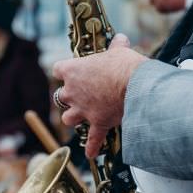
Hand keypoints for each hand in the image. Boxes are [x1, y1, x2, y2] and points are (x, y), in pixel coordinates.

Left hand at [52, 34, 147, 157]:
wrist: (134, 84)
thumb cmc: (123, 64)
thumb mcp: (119, 51)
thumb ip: (116, 46)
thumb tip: (121, 38)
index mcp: (73, 71)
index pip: (57, 69)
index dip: (64, 71)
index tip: (72, 71)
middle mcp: (73, 92)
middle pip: (60, 97)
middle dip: (69, 97)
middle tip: (80, 95)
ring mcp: (83, 110)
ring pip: (68, 118)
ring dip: (73, 118)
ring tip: (81, 117)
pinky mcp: (97, 123)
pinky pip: (91, 139)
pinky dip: (91, 146)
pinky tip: (90, 153)